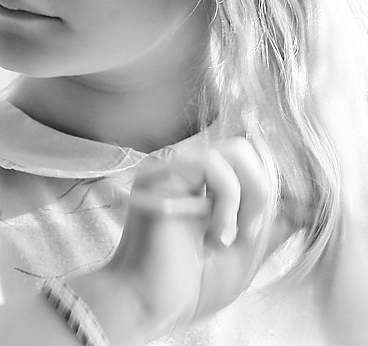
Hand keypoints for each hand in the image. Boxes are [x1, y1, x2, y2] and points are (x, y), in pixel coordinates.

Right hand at [103, 137, 268, 342]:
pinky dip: (228, 199)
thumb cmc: (188, 286)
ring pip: (236, 151)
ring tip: (233, 235)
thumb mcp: (244, 252)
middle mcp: (185, 169)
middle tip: (250, 231)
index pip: (247, 159)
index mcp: (201, 183)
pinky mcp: (163, 174)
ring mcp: (172, 168)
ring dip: (249, 196)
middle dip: (263, 190)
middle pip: (245, 148)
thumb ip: (271, 224)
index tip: (285, 214)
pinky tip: (216, 232)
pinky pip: (213, 164)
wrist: (148, 306)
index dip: (272, 182)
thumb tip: (307, 204)